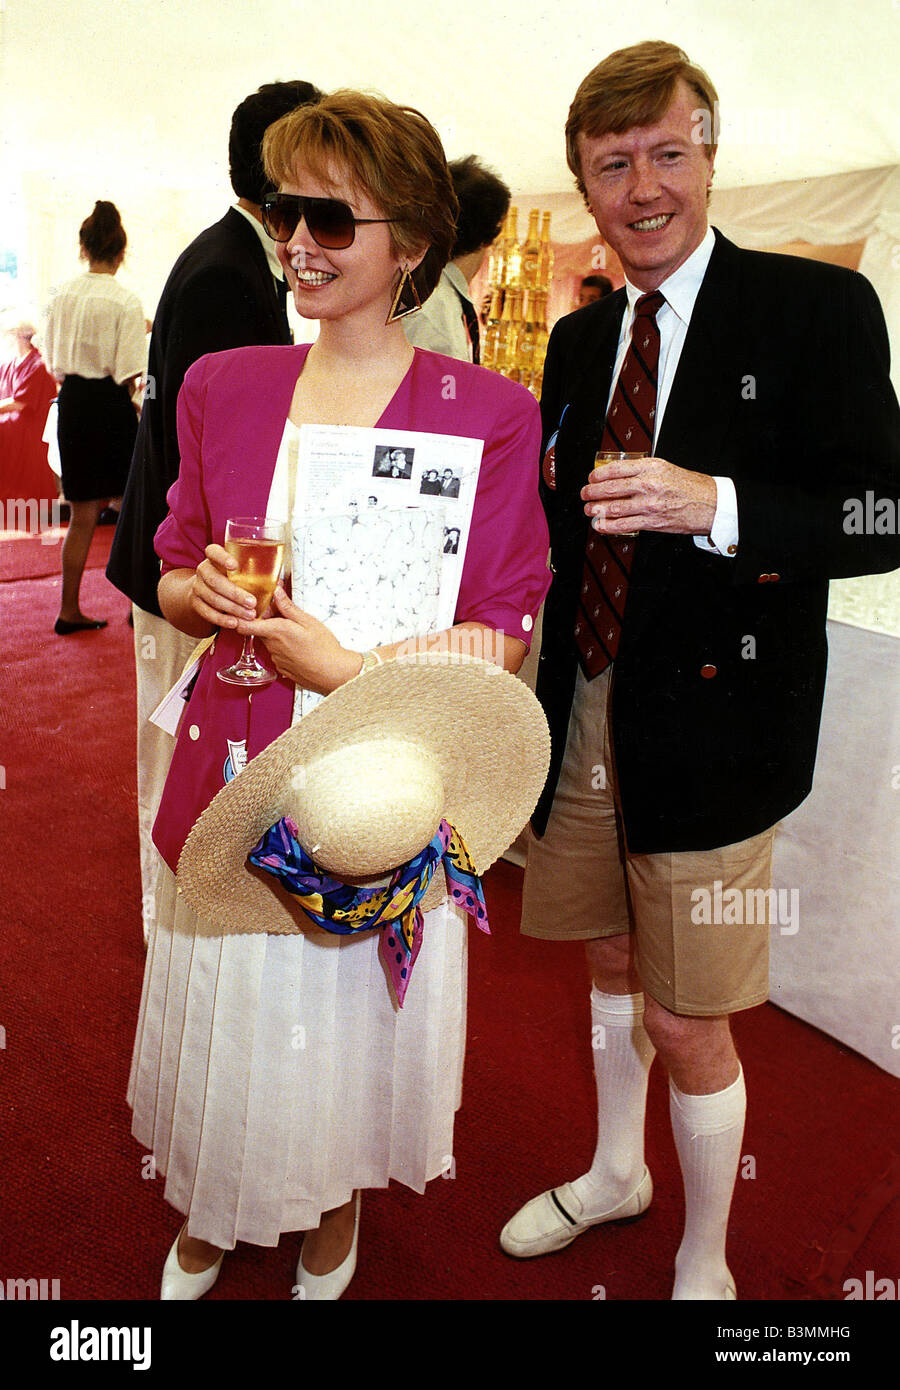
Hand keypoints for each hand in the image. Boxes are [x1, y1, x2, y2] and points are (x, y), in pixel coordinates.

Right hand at [188, 543, 256, 628]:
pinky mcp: (196, 604)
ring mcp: (198, 587)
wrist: (205, 591)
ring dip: (232, 608)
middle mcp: (203, 570)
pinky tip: (234, 622)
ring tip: (249, 615)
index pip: (213, 551)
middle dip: (234, 593)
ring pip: (212, 598)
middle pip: (215, 580)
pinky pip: (207, 613)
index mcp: (214, 558)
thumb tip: (278, 583)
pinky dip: (221, 619)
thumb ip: (254, 573)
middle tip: (252, 602)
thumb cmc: (229, 579)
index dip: (222, 557)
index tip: (234, 565)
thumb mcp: (238, 571)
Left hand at [236, 586, 361, 694]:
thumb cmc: (323, 647)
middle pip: (260, 630)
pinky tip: (299, 647)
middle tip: (284, 614)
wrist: (333, 674)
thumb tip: (276, 592)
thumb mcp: (308, 621)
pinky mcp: (282, 668)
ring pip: (270, 642)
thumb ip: (288, 607)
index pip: (244, 625)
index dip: (241, 617)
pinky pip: (277, 654)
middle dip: (268, 621)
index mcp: (276, 631)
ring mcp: (276, 659)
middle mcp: (272, 646)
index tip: (245, 610)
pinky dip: (284, 648)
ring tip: (296, 632)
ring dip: (277, 635)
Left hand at [583, 456, 716, 535]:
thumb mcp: (665, 468)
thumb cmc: (689, 485)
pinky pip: (624, 525)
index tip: (591, 477)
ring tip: (589, 510)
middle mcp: (648, 484)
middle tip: (585, 494)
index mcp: (651, 467)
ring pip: (614, 508)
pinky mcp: (652, 522)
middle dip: (592, 492)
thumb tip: (618, 474)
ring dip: (597, 510)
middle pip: (611, 488)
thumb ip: (643, 470)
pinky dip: (608, 526)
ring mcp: (649, 504)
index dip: (598, 474)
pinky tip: (600, 525)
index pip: (616, 468)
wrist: (710, 503)